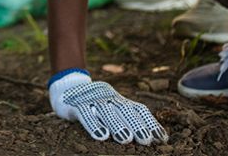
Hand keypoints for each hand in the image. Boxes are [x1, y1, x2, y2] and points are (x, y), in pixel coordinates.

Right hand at [49, 71, 167, 145]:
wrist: (67, 88)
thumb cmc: (95, 105)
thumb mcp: (112, 109)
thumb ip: (128, 119)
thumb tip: (153, 137)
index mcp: (119, 100)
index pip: (138, 110)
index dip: (150, 123)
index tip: (161, 138)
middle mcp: (108, 98)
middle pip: (124, 110)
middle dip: (136, 125)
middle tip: (145, 140)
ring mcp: (92, 100)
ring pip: (106, 112)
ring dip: (117, 125)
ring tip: (125, 139)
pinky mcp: (76, 104)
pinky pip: (85, 114)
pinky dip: (94, 125)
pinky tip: (101, 136)